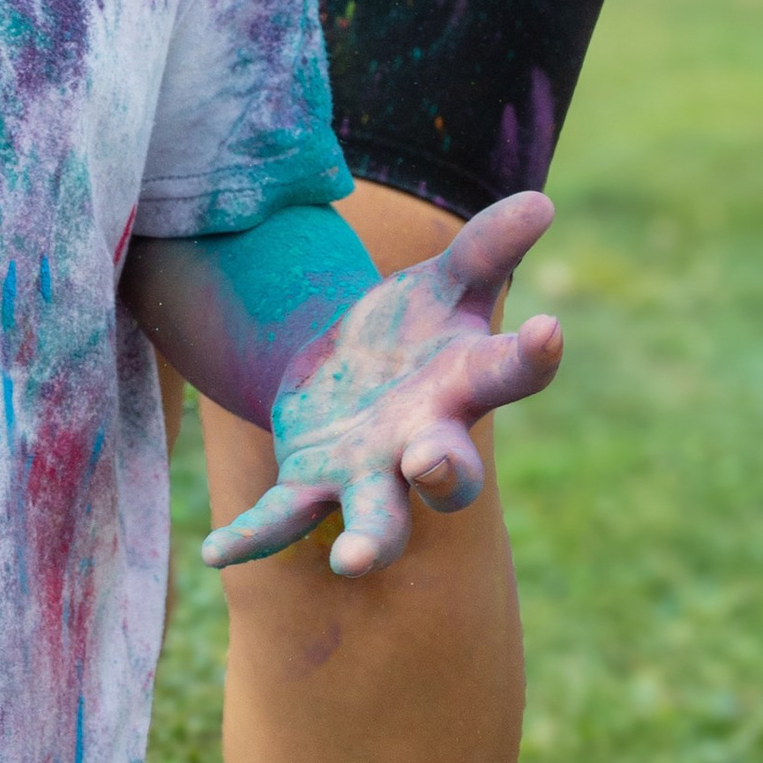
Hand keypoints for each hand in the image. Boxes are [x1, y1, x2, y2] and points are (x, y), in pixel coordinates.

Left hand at [199, 194, 560, 577]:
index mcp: (465, 388)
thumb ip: (486, 248)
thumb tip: (540, 200)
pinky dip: (252, 537)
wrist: (348, 369)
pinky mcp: (309, 484)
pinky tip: (214, 550)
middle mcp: (423, 443)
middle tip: (429, 465)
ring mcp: (367, 473)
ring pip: (377, 519)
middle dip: (443, 476)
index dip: (532, 356)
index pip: (510, 374)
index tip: (549, 329)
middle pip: (448, 474)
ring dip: (369, 541)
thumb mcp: (445, 281)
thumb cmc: (414, 329)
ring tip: (352, 562)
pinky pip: (281, 520)